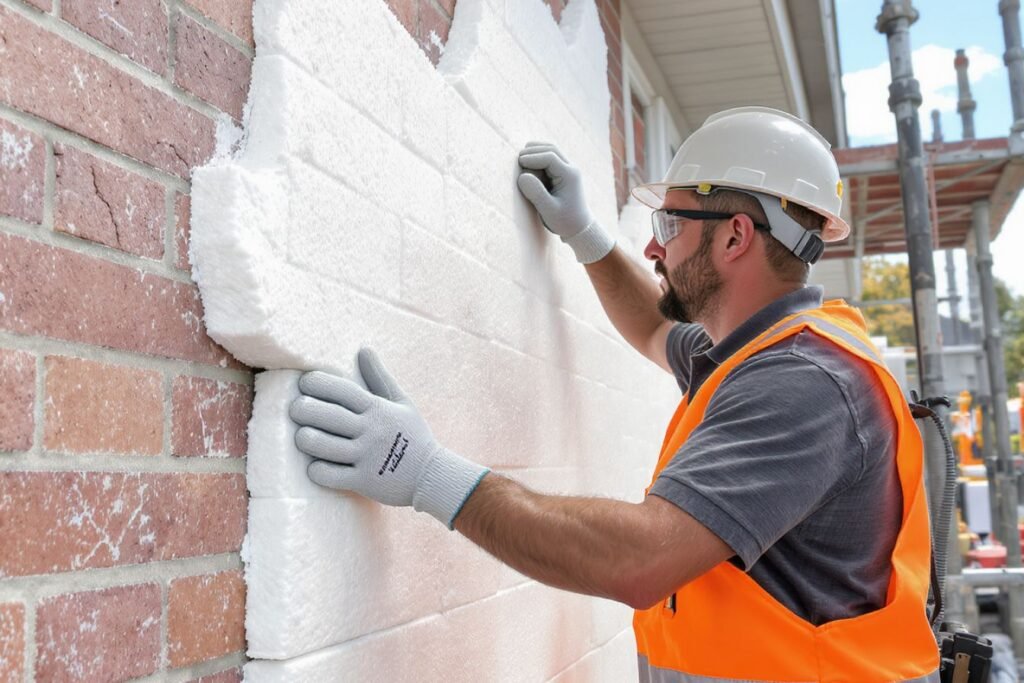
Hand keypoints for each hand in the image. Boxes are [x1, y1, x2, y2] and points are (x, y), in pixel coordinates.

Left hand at [289, 348, 488, 527]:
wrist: (433, 476)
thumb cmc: (414, 436)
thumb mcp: (401, 403)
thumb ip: (379, 377)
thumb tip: (363, 349)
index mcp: (378, 409)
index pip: (343, 391)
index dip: (319, 383)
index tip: (304, 383)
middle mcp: (371, 431)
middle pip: (327, 415)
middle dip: (303, 409)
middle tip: (295, 409)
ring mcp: (367, 457)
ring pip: (323, 446)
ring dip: (305, 439)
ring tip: (302, 436)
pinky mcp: (364, 482)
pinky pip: (330, 476)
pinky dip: (317, 470)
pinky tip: (315, 465)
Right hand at [517, 142, 614, 263]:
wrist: (579, 227)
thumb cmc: (564, 221)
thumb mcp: (548, 210)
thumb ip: (536, 193)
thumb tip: (522, 176)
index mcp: (569, 175)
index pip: (550, 157)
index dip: (532, 157)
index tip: (518, 162)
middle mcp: (571, 169)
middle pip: (551, 149)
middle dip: (533, 151)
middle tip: (517, 158)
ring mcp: (568, 169)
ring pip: (551, 151)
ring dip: (536, 151)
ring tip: (521, 158)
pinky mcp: (563, 173)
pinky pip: (550, 158)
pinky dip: (538, 157)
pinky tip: (528, 163)